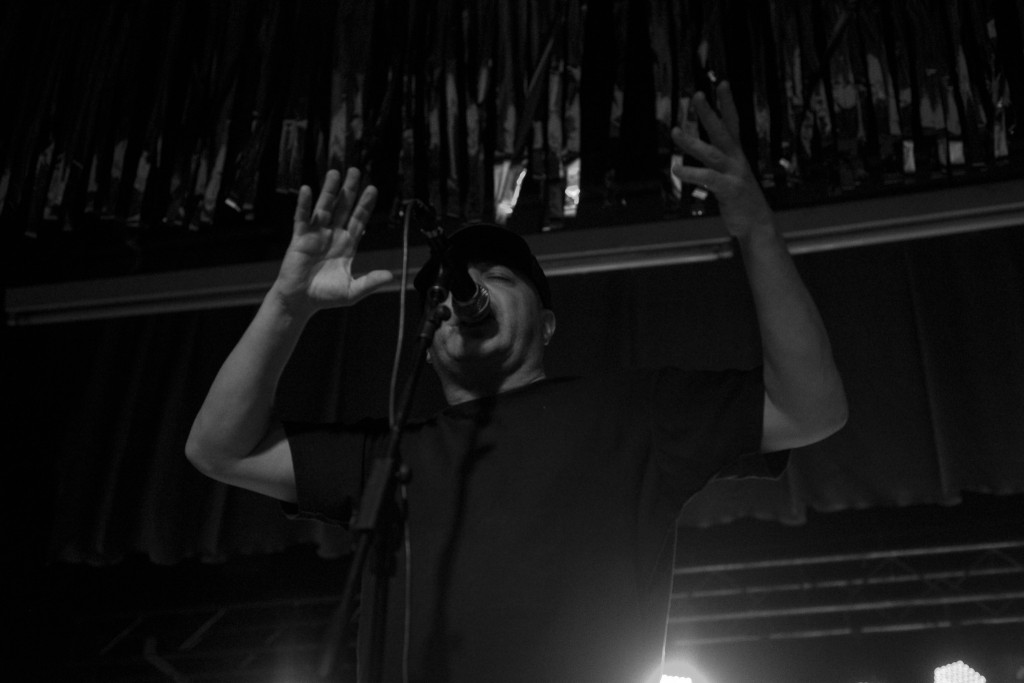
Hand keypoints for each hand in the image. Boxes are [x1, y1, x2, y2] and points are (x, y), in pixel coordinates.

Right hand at [273, 168, 393, 315]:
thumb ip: (370, 282)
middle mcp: (332, 235)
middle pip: (343, 208)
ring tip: (335, 173)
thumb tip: (391, 276)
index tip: (373, 189)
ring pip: (324, 207)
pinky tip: (307, 190)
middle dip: (350, 190)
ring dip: (329, 190)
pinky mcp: (300, 238)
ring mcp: (316, 235)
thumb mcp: (353, 291)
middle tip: (355, 171)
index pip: (358, 220)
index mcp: (347, 245)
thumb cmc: (325, 296)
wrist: (300, 302)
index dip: (365, 205)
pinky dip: (304, 205)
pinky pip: (302, 218)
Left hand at [671, 81, 773, 239]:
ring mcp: (734, 174)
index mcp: (737, 154)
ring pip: (712, 153)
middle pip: (723, 131)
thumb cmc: (741, 200)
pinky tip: (676, 170)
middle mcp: (737, 160)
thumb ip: (720, 164)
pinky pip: (708, 178)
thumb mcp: (733, 176)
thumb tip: (706, 153)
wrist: (757, 225)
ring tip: (675, 132)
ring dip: (692, 142)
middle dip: (710, 112)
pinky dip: (691, 173)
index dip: (727, 104)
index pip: (733, 123)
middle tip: (698, 94)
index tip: (722, 83)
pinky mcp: (729, 190)